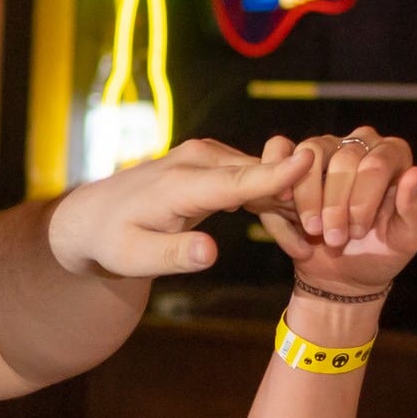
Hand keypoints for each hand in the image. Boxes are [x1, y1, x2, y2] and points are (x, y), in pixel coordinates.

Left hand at [47, 136, 312, 278]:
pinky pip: (253, 179)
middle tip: (322, 242)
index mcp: (180, 184)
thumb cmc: (113, 242)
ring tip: (309, 244)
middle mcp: (197, 161)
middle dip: (294, 205)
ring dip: (288, 207)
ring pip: (262, 178)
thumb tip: (210, 252)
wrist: (94, 215)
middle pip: (260, 178)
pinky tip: (291, 231)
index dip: (273, 173)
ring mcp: (207, 157)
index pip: (235, 179)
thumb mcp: (136, 259)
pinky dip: (273, 201)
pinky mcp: (214, 163)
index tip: (308, 161)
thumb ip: (175, 256)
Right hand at [250, 128, 416, 296]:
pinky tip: (287, 207)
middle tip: (335, 239)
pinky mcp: (297, 160)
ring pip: (312, 153)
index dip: (364, 200)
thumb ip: (415, 208)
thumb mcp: (406, 239)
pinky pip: (282, 154)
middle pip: (345, 159)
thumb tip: (416, 173)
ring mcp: (329, 147)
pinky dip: (284, 184)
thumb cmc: (380, 253)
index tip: (357, 232)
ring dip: (310, 197)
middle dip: (336, 206)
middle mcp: (363, 143)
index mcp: (394, 156)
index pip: (378, 163)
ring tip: (313, 230)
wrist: (342, 275)